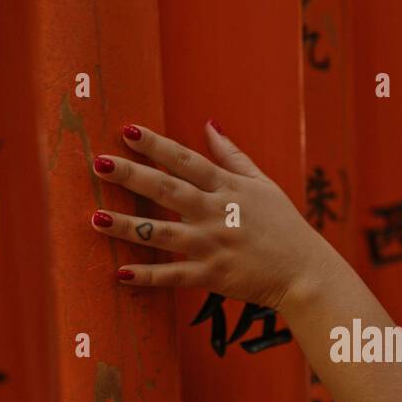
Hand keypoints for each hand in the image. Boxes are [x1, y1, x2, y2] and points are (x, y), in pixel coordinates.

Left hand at [90, 121, 332, 310]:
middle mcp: (216, 213)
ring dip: (128, 227)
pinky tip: (120, 273)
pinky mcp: (212, 276)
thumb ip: (233, 156)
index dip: (156, 145)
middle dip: (132, 176)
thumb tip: (209, 125)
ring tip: (96, 218)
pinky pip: (173, 276)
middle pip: (167, 191)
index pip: (185, 160)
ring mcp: (212, 246)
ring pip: (162, 234)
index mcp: (228, 188)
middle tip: (98, 163)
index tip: (127, 130)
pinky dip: (148, 276)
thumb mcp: (264, 185)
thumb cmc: (285, 226)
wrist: (305, 272)